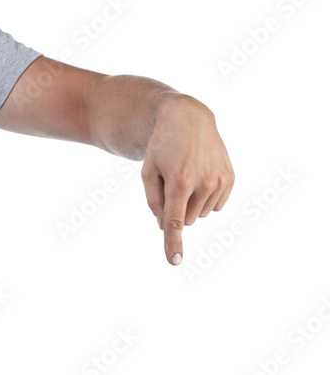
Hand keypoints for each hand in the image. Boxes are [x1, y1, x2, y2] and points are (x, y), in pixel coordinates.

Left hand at [140, 95, 233, 265]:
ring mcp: (220, 181)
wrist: (188, 119)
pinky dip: (205, 198)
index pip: (174, 220)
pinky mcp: (230, 178)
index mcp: (178, 182)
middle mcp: (203, 183)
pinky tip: (200, 177)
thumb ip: (154, 202)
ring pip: (201, 214)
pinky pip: (216, 205)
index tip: (175, 261)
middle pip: (186, 219)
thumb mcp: (148, 171)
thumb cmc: (162, 146)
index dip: (173, 242)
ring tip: (186, 174)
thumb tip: (164, 227)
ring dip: (190, 203)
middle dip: (176, 208)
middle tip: (171, 181)